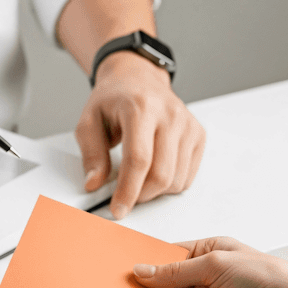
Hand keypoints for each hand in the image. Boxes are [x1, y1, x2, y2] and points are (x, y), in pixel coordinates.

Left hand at [76, 52, 205, 218]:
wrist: (138, 78)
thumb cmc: (113, 100)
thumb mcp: (89, 121)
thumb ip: (91, 154)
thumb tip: (94, 184)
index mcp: (140, 108)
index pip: (139, 160)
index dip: (128, 191)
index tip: (118, 209)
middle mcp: (169, 114)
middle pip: (161, 174)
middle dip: (141, 195)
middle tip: (125, 195)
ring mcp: (187, 124)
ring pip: (177, 179)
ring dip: (155, 191)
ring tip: (138, 178)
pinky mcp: (198, 134)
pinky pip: (187, 175)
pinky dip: (170, 183)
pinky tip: (155, 170)